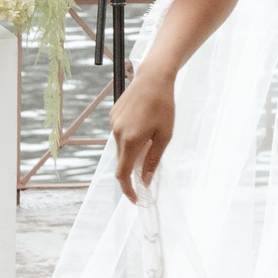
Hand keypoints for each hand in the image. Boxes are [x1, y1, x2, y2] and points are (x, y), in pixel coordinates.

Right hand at [111, 70, 176, 201]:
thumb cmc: (164, 106)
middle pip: (122, 161)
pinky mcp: (112, 116)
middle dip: (133, 168)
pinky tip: (143, 124)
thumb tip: (145, 180)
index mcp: (131, 140)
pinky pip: (120, 134)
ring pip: (121, 147)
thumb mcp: (165, 135)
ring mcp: (113, 124)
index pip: (123, 173)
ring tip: (150, 136)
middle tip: (148, 168)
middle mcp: (117, 134)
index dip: (128, 189)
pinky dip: (129, 137)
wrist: (153, 78)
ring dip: (132, 151)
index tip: (135, 198)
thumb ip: (153, 159)